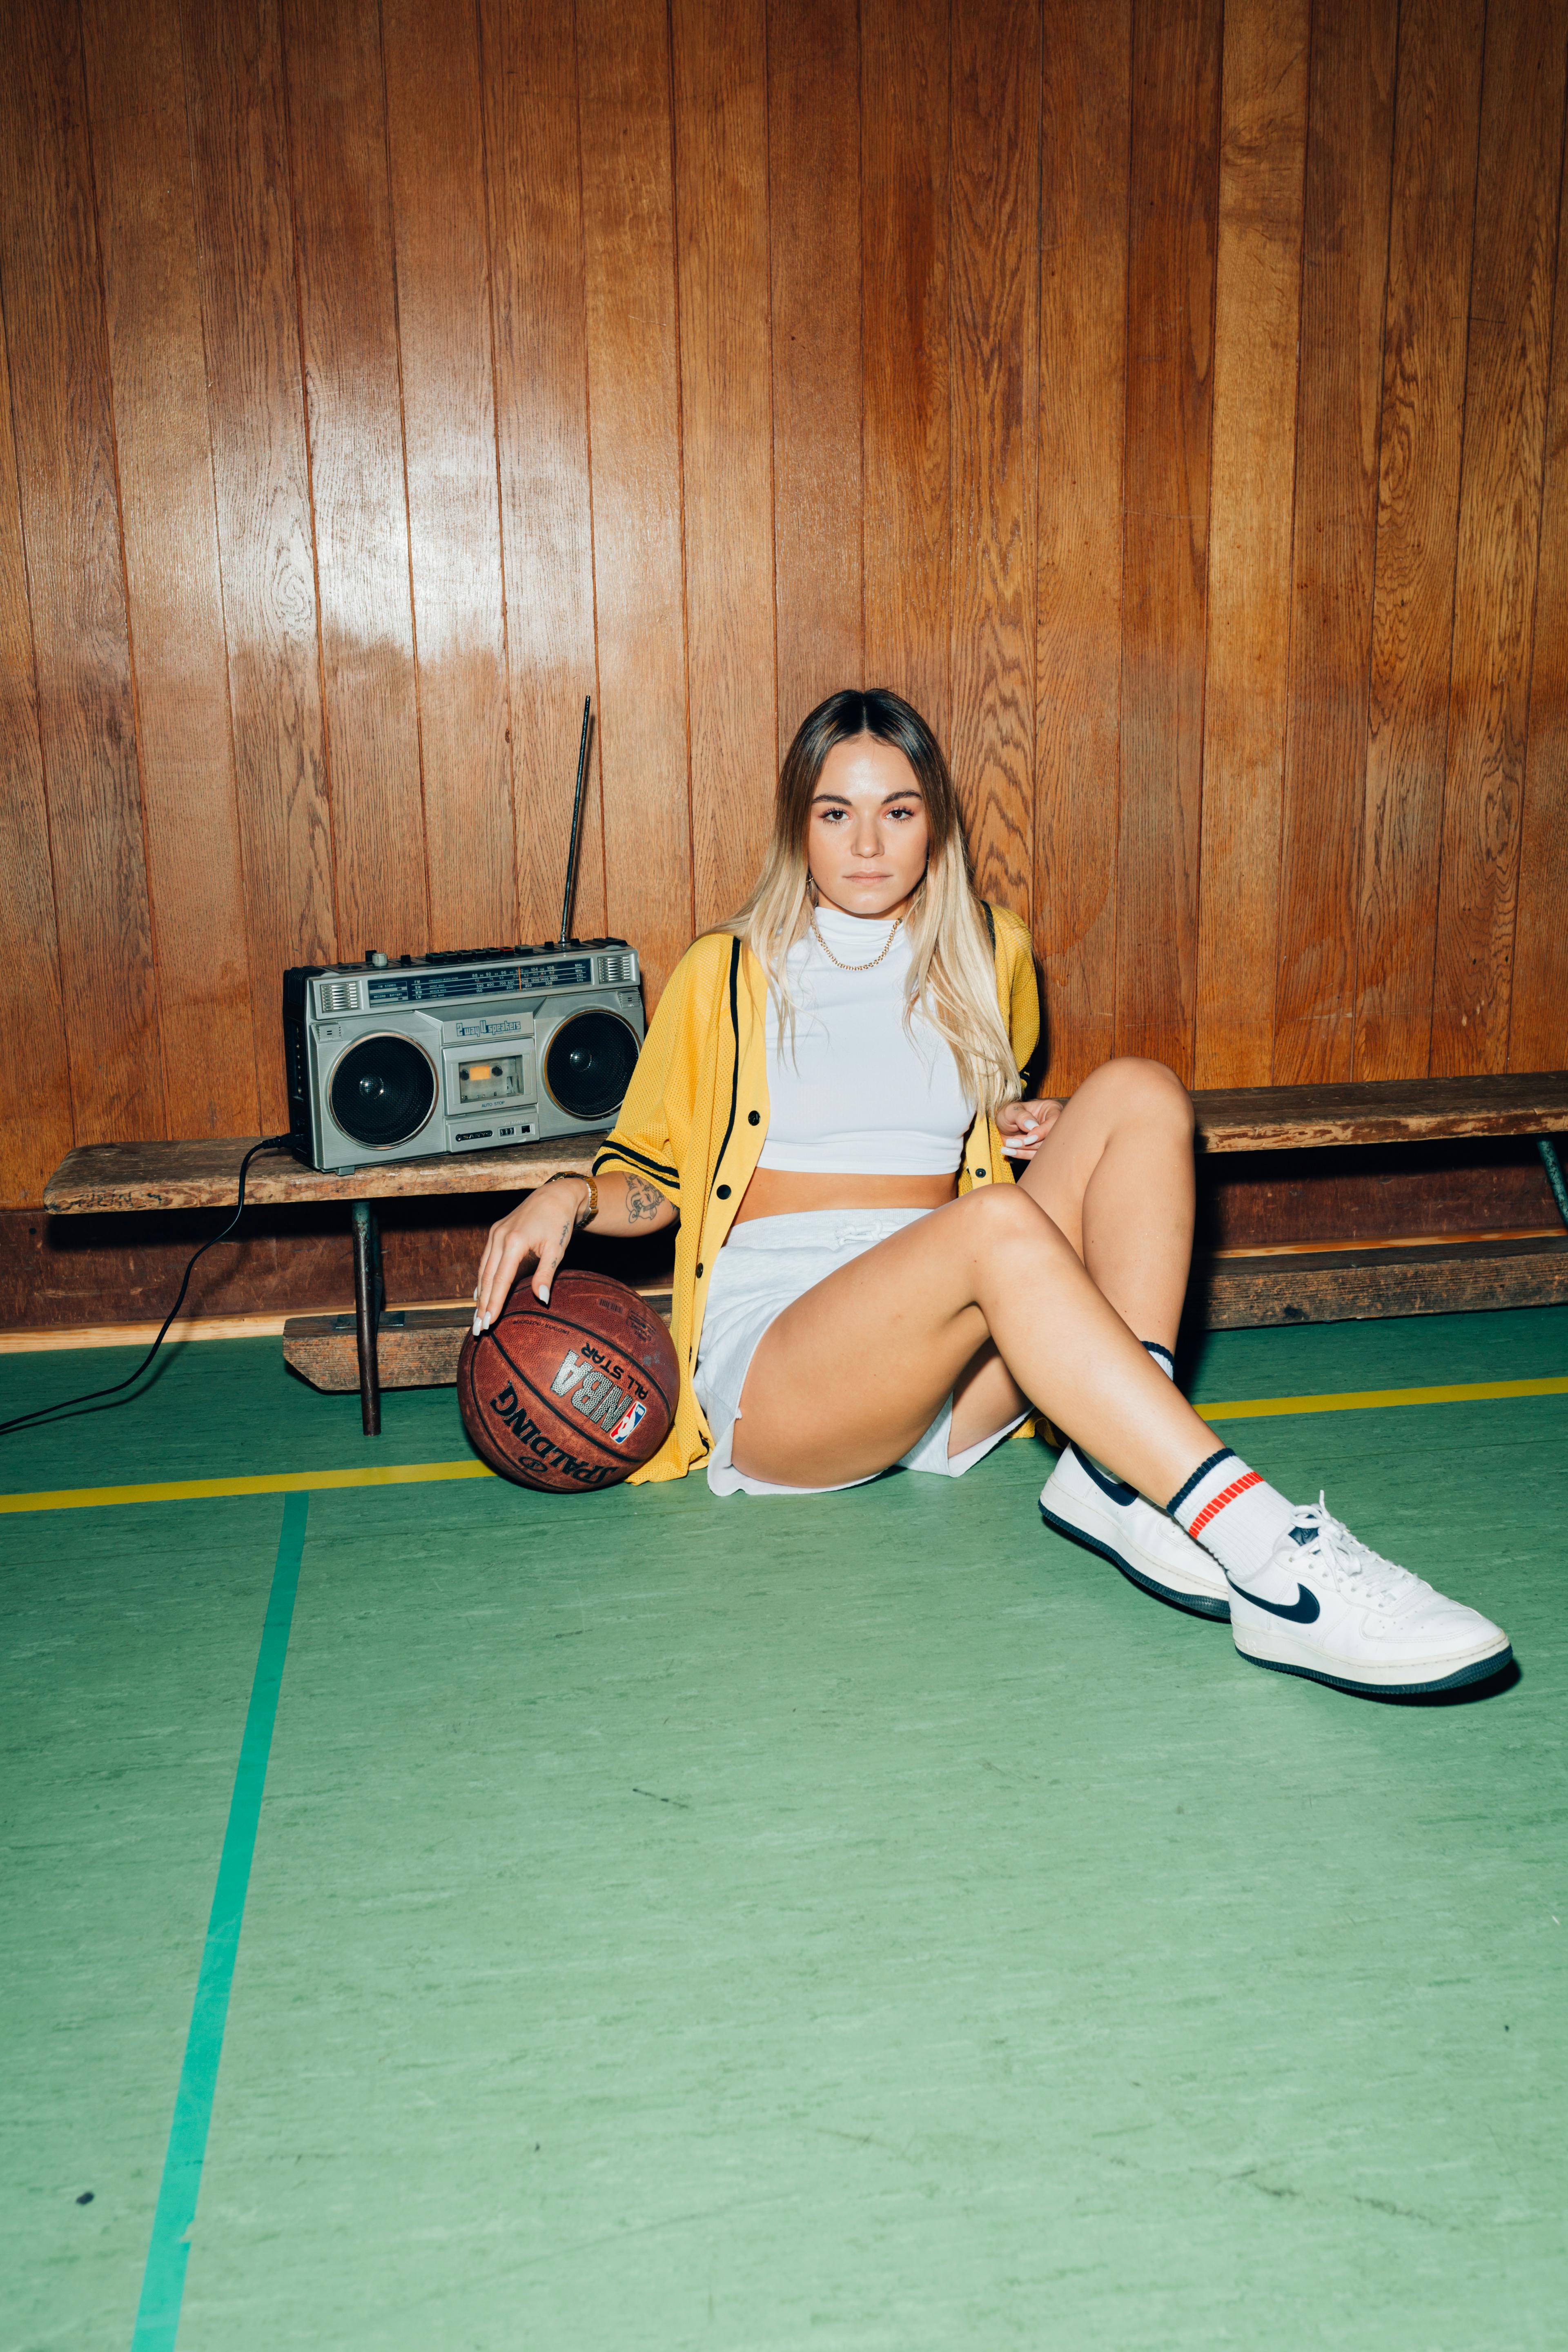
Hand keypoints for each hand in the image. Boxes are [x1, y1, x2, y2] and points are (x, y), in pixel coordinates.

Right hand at [472, 1179, 588, 1331]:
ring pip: (483, 1270)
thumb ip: (546, 1274)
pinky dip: (483, 1279)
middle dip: (482, 1305)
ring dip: (480, 1294)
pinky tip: (480, 1294)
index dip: (493, 1303)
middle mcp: (499, 1238)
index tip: (488, 1323)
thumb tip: (542, 1299)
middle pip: (487, 1278)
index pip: (500, 1280)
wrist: (555, 1196)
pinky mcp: (495, 1232)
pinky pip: (485, 1260)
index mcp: (513, 1242)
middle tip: (478, 1328)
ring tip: (478, 1316)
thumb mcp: (557, 1248)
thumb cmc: (558, 1223)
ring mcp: (494, 1234)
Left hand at [996, 1096, 1063, 1159]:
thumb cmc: (1009, 1114)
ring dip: (1025, 1150)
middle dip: (1031, 1143)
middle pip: (1051, 1138)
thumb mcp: (1011, 1111)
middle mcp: (1054, 1124)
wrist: (1003, 1126)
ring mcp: (1049, 1138)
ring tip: (1009, 1144)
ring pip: (1045, 1150)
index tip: (1027, 1138)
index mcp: (1051, 1109)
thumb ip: (1021, 1116)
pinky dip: (1023, 1155)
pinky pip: (1037, 1156)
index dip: (1042, 1132)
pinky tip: (1009, 1151)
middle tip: (1012, 1142)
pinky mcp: (1043, 1149)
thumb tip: (1033, 1126)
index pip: (1055, 1121)